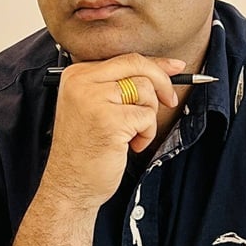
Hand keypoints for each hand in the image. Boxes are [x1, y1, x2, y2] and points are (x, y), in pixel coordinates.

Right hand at [42, 53, 185, 208]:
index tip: (175, 67)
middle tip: (169, 100)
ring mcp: (94, 100)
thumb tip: (167, 68)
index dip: (155, 64)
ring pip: (145, 90)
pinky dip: (146, 133)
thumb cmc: (86, 149)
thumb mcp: (96, 107)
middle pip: (137, 65)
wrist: (70, 185)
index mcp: (76, 75)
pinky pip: (147, 116)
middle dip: (162, 82)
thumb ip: (121, 85)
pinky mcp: (109, 120)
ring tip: (132, 134)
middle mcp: (82, 82)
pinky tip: (130, 145)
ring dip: (148, 116)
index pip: (124, 59)